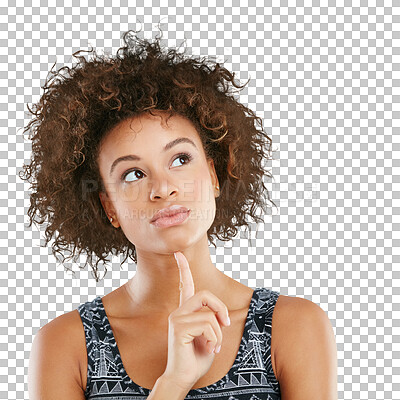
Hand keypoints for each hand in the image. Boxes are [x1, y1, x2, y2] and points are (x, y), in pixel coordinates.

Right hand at [161, 251, 230, 391]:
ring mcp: (177, 318)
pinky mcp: (179, 328)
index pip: (185, 285)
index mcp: (186, 311)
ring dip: (218, 333)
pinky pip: (207, 324)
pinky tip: (209, 348)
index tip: (178, 253)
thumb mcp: (210, 336)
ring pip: (209, 314)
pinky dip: (214, 338)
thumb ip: (213, 321)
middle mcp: (179, 311)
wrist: (184, 377)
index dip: (183, 268)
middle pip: (205, 294)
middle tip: (225, 324)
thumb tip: (219, 315)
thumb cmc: (196, 358)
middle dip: (220, 308)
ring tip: (213, 346)